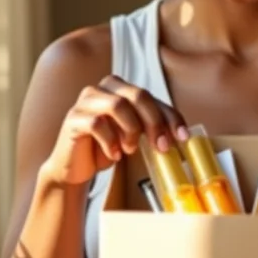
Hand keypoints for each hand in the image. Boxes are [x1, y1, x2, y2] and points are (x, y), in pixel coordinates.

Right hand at [42, 75, 188, 185]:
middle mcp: (103, 88)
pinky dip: (110, 141)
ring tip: (130, 149)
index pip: (152, 97)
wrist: (75, 168)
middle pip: (138, 95)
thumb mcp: (134, 135)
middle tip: (162, 147)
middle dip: (155, 122)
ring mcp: (86, 101)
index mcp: (121, 88)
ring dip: (130, 130)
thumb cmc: (107, 148)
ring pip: (118, 105)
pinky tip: (113, 155)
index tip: (183, 137)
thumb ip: (152, 127)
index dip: (170, 116)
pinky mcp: (73, 118)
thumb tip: (182, 135)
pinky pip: (96, 123)